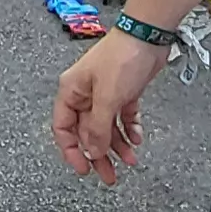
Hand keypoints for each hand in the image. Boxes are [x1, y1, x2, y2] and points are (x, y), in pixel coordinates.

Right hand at [51, 27, 168, 182]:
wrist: (147, 35)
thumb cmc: (122, 58)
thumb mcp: (107, 98)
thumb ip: (97, 128)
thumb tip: (92, 152)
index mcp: (71, 92)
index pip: (63, 128)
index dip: (71, 151)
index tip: (84, 169)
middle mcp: (85, 94)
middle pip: (87, 132)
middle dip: (98, 154)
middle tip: (109, 176)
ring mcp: (105, 92)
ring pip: (106, 127)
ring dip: (117, 144)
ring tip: (130, 160)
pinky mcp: (123, 90)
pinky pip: (123, 116)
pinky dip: (129, 129)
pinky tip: (137, 139)